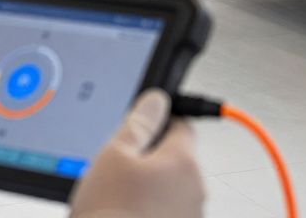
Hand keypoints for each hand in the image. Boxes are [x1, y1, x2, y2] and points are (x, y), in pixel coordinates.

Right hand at [70, 89, 205, 217]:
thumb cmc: (109, 214)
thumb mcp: (112, 157)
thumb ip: (138, 123)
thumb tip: (156, 100)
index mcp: (184, 160)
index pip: (181, 124)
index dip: (157, 123)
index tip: (139, 128)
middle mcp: (196, 188)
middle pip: (176, 159)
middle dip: (150, 160)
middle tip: (118, 170)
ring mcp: (190, 215)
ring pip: (170, 189)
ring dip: (150, 189)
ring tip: (118, 200)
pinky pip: (167, 212)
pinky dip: (151, 212)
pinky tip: (126, 216)